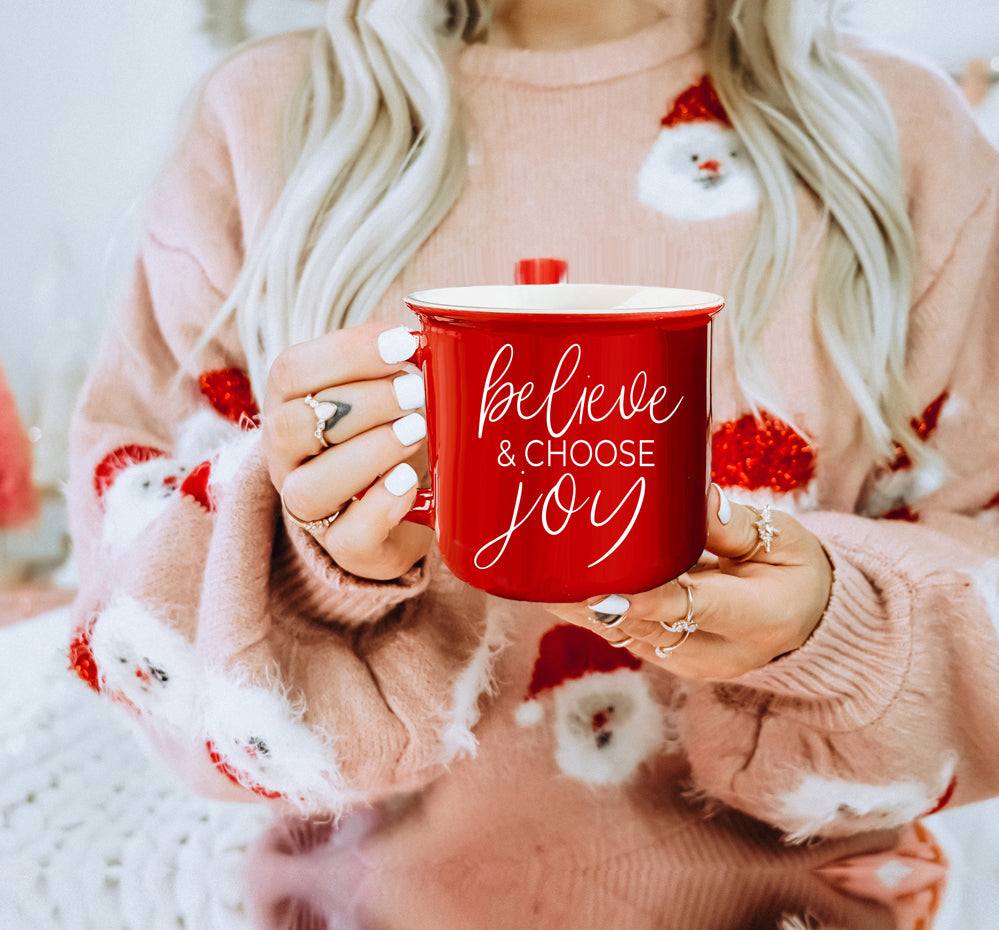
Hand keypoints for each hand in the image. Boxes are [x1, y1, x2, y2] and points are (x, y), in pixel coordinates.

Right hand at [262, 322, 432, 579]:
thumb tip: (425, 340)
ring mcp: (308, 507)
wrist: (404, 502)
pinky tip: (409, 481)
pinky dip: (381, 507)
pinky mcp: (343, 547)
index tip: (403, 343)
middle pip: (293, 426)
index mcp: (289, 405)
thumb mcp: (387, 392)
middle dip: (362, 402)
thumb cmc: (392, 430)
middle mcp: (287, 457)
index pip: (291, 371)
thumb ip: (394, 367)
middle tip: (416, 390)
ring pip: (310, 489)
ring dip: (368, 453)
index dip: (346, 353)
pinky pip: (348, 537)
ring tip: (416, 432)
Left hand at [543, 485, 832, 678]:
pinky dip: (593, 612)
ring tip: (539, 576)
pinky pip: (625, 635)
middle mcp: (721, 653)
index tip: (603, 587)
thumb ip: (735, 525)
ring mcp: (691, 663)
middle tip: (550, 570)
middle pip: (647, 626)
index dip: (644, 600)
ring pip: (627, 635)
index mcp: (760, 618)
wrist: (807, 622)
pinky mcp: (670, 659)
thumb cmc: (795, 570)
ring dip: (582, 608)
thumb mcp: (785, 540)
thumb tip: (692, 501)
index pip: (694, 608)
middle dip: (594, 601)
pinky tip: (558, 586)